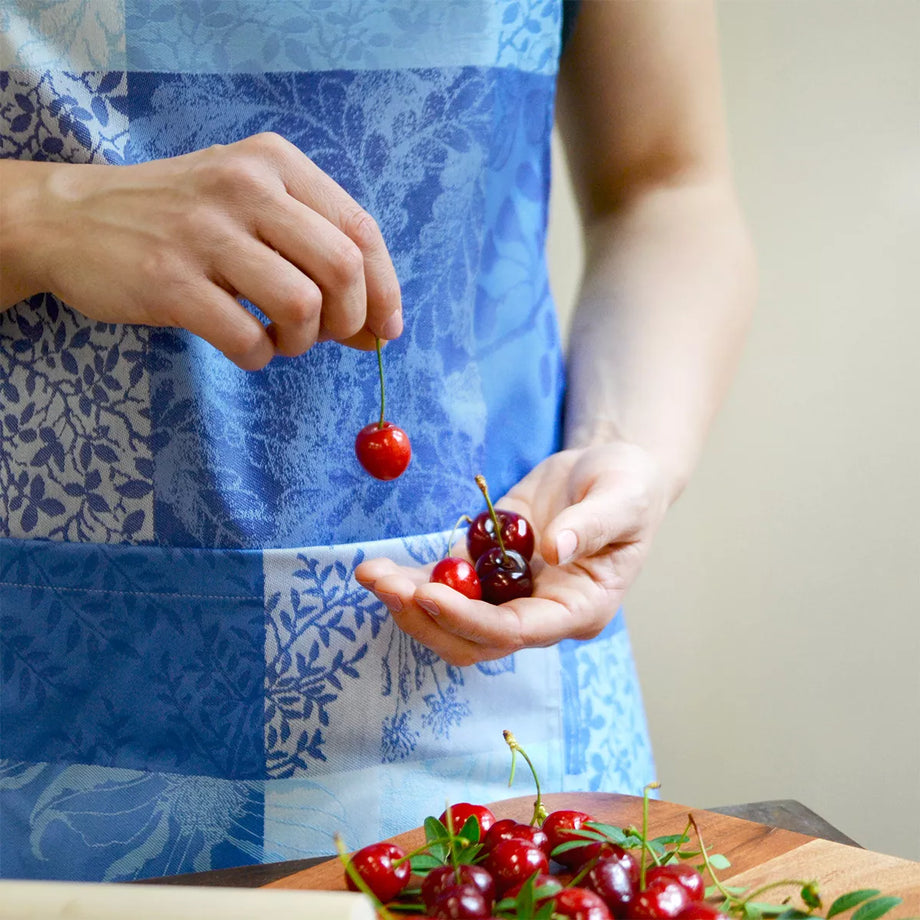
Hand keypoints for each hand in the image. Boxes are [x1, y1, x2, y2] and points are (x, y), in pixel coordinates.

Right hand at [14, 133, 401, 367]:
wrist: (71, 217)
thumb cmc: (180, 217)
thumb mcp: (251, 210)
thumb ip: (316, 256)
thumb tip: (380, 330)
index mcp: (275, 162)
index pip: (360, 230)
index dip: (385, 289)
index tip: (386, 327)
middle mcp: (246, 187)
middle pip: (342, 268)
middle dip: (351, 320)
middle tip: (328, 335)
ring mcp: (204, 233)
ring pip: (302, 306)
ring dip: (304, 342)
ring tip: (281, 339)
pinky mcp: (169, 281)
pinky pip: (248, 339)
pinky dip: (260, 358)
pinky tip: (247, 348)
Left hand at [355, 441, 673, 665]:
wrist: (611, 472)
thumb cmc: (628, 486)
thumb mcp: (622, 497)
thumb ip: (591, 525)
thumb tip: (551, 552)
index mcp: (578, 609)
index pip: (517, 631)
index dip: (470, 619)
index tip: (428, 595)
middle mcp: (539, 614)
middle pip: (474, 640)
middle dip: (425, 618)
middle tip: (383, 584)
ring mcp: (509, 595)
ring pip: (451, 620)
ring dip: (408, 603)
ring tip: (369, 573)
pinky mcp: (487, 571)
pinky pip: (444, 585)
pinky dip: (412, 580)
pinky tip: (380, 567)